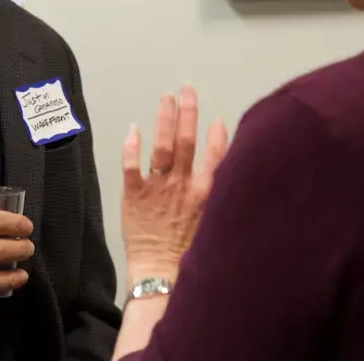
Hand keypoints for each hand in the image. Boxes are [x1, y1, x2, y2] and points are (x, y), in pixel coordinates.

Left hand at [121, 85, 228, 284]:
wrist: (162, 275)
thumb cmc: (190, 254)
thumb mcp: (216, 223)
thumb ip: (221, 196)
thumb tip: (231, 176)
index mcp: (207, 191)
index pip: (215, 153)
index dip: (216, 133)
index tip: (216, 118)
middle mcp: (184, 184)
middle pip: (187, 140)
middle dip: (187, 111)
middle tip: (186, 89)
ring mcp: (159, 187)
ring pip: (163, 145)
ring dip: (164, 119)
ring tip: (165, 98)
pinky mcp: (134, 194)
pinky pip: (132, 164)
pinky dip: (132, 144)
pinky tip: (134, 128)